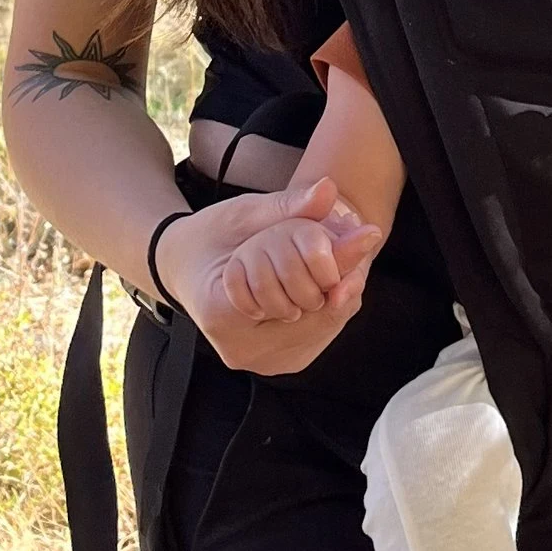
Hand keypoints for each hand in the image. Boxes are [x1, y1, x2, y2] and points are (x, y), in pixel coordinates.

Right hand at [154, 175, 384, 375]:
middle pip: (317, 316)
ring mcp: (255, 361)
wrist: (183, 263)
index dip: (336, 266)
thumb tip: (327, 189)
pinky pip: (314, 335)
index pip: (300, 296)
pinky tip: (320, 284)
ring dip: (336, 294)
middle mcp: (239, 350)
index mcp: (220, 314)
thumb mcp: (247, 213)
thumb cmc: (210, 235)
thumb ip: (289, 206)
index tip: (367, 235)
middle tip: (353, 243)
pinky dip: (325, 307)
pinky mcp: (269, 359)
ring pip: (320, 327)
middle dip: (339, 278)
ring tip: (331, 265)